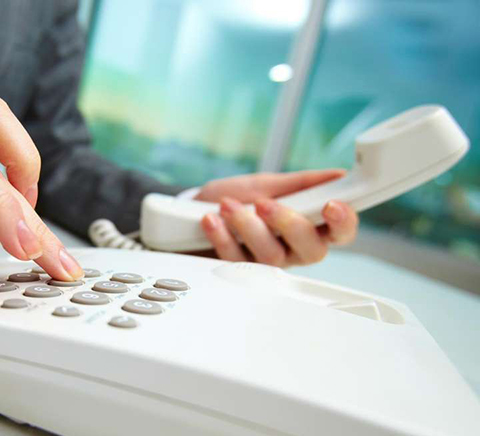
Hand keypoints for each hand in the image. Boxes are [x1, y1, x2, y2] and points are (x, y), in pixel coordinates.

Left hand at [194, 170, 357, 266]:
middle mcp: (292, 249)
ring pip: (272, 256)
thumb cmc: (234, 199)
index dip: (343, 222)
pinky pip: (237, 262)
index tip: (332, 205)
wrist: (189, 214)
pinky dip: (222, 236)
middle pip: (312, 250)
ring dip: (246, 225)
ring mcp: (266, 264)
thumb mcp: (265, 184)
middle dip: (288, 223)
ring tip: (227, 205)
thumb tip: (338, 176)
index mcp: (307, 226)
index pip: (339, 231)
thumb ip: (300, 184)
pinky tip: (211, 220)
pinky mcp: (239, 273)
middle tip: (263, 203)